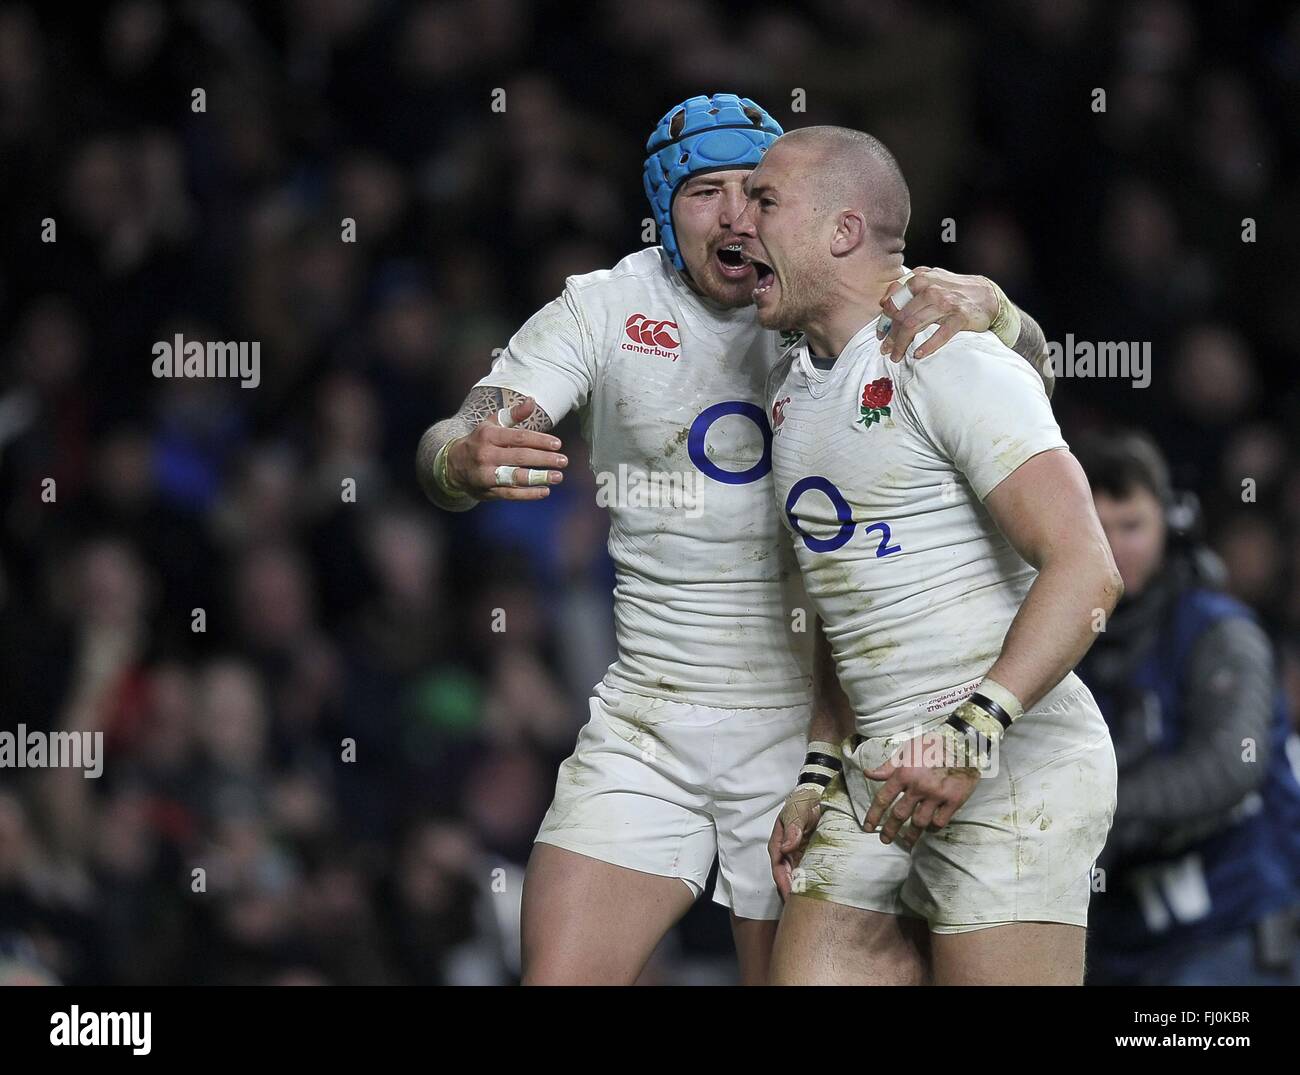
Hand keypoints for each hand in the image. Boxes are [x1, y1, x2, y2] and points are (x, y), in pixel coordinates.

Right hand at [445, 397, 566, 500]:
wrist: (453, 464)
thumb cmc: (480, 441)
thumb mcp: (492, 424)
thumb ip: (514, 414)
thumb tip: (532, 400)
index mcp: (488, 435)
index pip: (518, 438)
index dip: (539, 441)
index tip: (558, 444)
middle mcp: (486, 455)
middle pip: (520, 457)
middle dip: (544, 459)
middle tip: (563, 461)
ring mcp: (486, 474)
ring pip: (515, 477)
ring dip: (539, 478)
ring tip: (558, 477)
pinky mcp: (488, 491)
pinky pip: (511, 494)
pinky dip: (529, 494)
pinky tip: (545, 491)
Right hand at [768, 785, 823, 898]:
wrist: (821, 797)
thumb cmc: (805, 802)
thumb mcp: (798, 810)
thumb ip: (793, 826)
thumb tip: (787, 847)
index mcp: (779, 842)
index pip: (778, 866)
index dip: (783, 882)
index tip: (790, 895)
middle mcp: (787, 852)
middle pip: (787, 876)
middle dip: (792, 892)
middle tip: (800, 909)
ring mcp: (800, 856)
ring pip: (799, 876)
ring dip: (803, 889)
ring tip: (811, 906)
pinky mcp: (811, 857)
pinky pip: (811, 872)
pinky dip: (814, 882)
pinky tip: (821, 893)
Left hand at [863, 729, 980, 849]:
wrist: (965, 744)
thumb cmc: (933, 744)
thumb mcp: (908, 749)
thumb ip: (888, 766)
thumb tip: (868, 774)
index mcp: (904, 773)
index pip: (884, 798)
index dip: (874, 815)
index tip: (868, 827)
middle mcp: (918, 786)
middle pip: (899, 815)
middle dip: (889, 830)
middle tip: (885, 839)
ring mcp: (937, 795)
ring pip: (919, 822)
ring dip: (911, 834)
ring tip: (906, 841)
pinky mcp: (954, 801)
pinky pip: (939, 822)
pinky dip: (932, 827)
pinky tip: (928, 828)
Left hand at [878, 267, 998, 361]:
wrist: (986, 295)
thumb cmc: (954, 290)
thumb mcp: (930, 281)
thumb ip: (908, 288)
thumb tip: (884, 302)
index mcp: (920, 278)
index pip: (894, 301)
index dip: (884, 320)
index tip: (881, 334)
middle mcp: (931, 288)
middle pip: (902, 316)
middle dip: (891, 336)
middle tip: (886, 350)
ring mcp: (946, 302)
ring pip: (914, 325)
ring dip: (902, 344)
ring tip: (897, 356)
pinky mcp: (960, 316)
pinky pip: (940, 334)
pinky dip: (927, 346)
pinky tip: (918, 354)